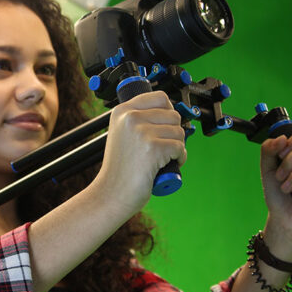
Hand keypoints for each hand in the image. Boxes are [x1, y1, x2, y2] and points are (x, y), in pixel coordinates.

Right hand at [94, 91, 186, 214]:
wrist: (110, 193)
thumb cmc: (119, 169)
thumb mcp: (122, 134)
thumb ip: (139, 120)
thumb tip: (170, 112)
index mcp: (122, 111)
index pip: (160, 97)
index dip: (167, 113)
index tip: (163, 127)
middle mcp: (131, 117)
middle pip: (173, 115)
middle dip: (173, 133)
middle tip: (161, 148)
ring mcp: (141, 132)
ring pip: (179, 132)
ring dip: (177, 147)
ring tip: (162, 159)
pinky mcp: (153, 148)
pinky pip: (180, 148)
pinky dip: (179, 159)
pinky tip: (165, 165)